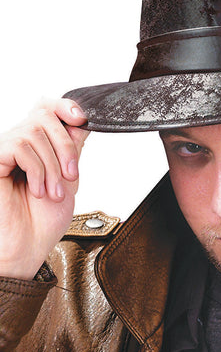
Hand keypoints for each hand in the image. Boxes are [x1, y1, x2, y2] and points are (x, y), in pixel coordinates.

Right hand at [0, 99, 88, 279]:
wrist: (29, 246)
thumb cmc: (44, 219)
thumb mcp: (69, 177)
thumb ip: (72, 148)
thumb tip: (81, 122)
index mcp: (37, 146)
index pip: (46, 108)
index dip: (63, 106)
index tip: (82, 118)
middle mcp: (18, 144)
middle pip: (44, 116)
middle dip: (65, 146)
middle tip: (71, 175)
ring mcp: (3, 151)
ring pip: (33, 132)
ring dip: (52, 165)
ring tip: (53, 192)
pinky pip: (18, 146)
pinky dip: (36, 168)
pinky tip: (36, 189)